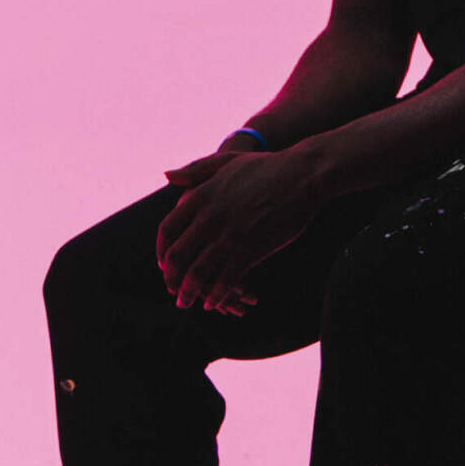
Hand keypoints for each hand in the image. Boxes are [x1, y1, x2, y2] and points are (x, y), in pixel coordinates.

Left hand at [157, 146, 319, 314]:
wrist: (302, 175)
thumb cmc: (267, 167)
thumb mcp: (226, 161)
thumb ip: (194, 170)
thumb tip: (167, 176)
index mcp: (201, 196)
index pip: (168, 229)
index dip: (162, 250)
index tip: (164, 263)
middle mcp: (210, 217)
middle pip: (178, 255)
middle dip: (172, 278)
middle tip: (172, 290)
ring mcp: (230, 234)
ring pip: (198, 272)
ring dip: (189, 292)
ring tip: (186, 304)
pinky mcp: (250, 249)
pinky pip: (226, 279)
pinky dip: (217, 295)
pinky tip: (214, 302)